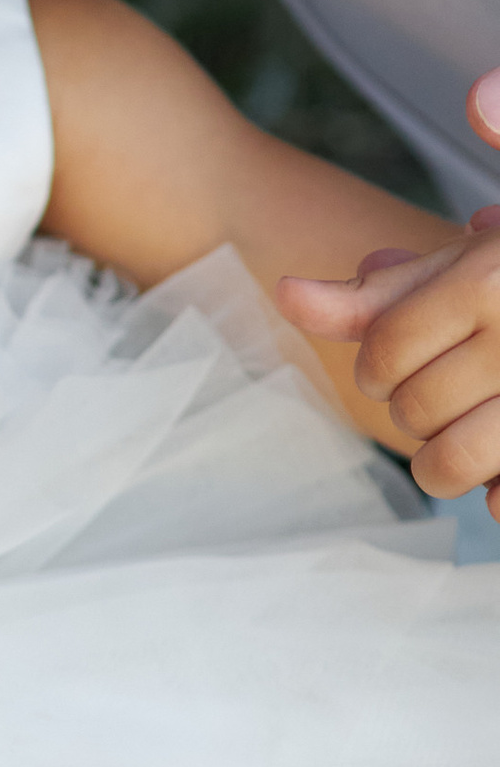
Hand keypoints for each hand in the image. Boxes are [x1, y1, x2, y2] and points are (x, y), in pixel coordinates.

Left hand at [277, 220, 499, 512]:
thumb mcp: (472, 267)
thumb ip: (382, 292)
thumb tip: (286, 294)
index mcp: (492, 281)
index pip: (384, 349)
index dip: (375, 367)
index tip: (392, 366)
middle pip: (412, 407)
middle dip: (412, 409)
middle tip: (441, 395)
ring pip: (450, 463)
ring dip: (440, 464)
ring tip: (457, 441)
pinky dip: (495, 499)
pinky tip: (497, 476)